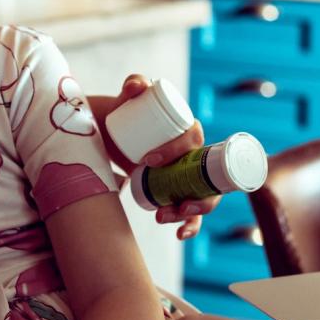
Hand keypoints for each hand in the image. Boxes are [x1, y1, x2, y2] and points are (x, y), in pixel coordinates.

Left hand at [94, 75, 217, 239]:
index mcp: (189, 130)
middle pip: (206, 176)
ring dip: (191, 212)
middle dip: (196, 195)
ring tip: (164, 217)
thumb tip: (138, 87)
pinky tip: (179, 235)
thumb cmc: (126, 113)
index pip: (194, 139)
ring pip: (201, 196)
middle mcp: (194, 155)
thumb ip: (134, 84)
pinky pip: (192, 212)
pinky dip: (190, 225)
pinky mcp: (177, 191)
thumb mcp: (128, 97)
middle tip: (170, 202)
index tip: (149, 160)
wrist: (112, 135)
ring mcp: (187, 175)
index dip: (177, 150)